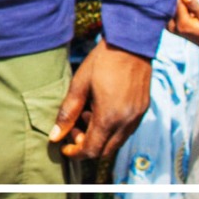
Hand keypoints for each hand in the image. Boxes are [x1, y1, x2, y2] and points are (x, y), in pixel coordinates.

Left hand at [49, 38, 151, 160]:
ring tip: (85, 115)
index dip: (76, 153)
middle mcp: (127, 122)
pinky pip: (126, 131)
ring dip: (99, 137)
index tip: (63, 148)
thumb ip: (67, 113)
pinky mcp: (143, 110)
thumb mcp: (79, 85)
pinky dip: (111, 129)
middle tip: (72, 130)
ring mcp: (137, 117)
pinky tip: (100, 110)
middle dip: (86, 146)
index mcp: (109, 117)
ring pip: (117, 142)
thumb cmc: (101, 62)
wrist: (130, 45)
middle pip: (105, 150)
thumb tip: (55, 136)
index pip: (92, 150)